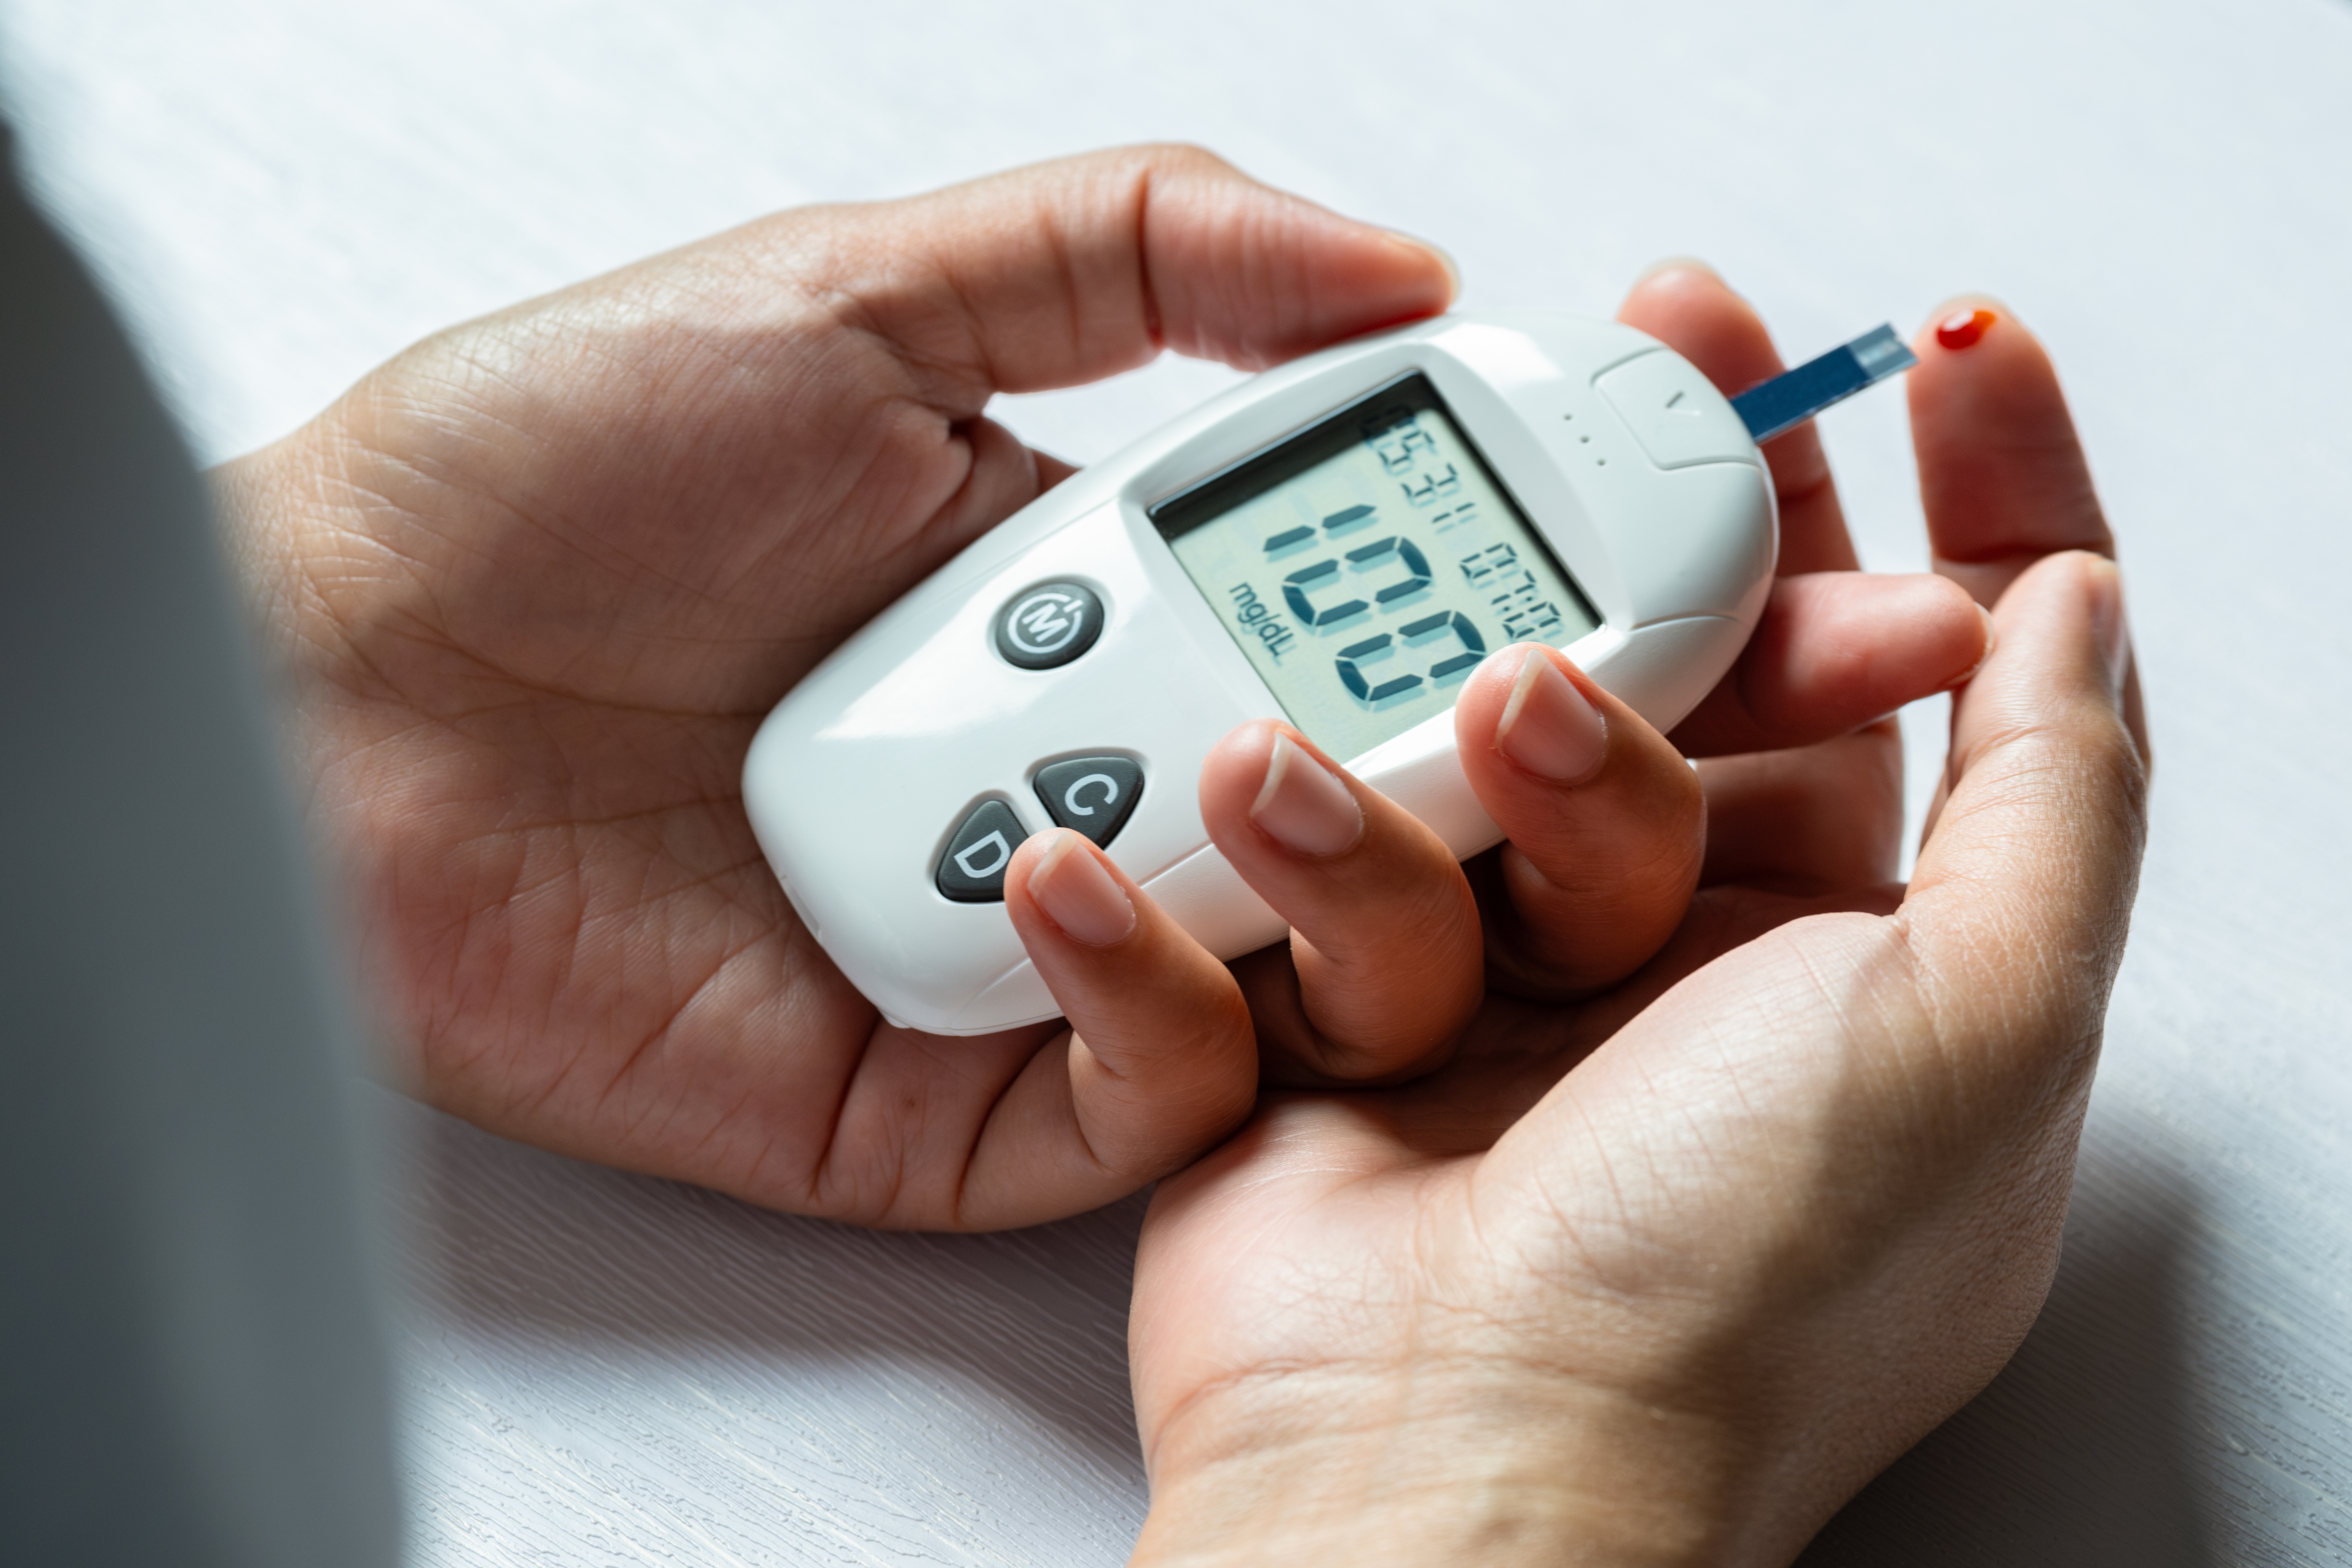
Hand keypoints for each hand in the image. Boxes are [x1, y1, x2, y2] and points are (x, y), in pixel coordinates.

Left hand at [218, 141, 1986, 1232]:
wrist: (330, 686)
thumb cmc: (549, 478)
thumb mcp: (856, 290)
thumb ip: (1128, 251)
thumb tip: (1398, 261)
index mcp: (1126, 589)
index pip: (1410, 586)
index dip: (1583, 556)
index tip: (1735, 506)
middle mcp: (1124, 766)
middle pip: (1419, 789)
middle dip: (1619, 744)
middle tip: (1801, 671)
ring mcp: (1065, 941)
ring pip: (1322, 956)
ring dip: (1375, 865)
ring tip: (1313, 752)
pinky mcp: (971, 1095)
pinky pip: (1151, 1095)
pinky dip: (1165, 1010)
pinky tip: (1095, 883)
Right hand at [1106, 292, 2147, 1564]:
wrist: (1439, 1475)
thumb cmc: (1722, 1289)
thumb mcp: (1978, 1028)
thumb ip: (2055, 801)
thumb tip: (2078, 607)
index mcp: (1849, 954)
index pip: (1927, 673)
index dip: (1951, 494)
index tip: (1936, 354)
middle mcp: (1670, 961)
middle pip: (1665, 679)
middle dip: (1621, 571)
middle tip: (1581, 439)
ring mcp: (1482, 992)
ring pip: (1431, 780)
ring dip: (1367, 791)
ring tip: (1307, 800)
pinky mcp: (1309, 1034)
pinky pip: (1242, 918)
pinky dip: (1163, 911)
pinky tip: (1114, 882)